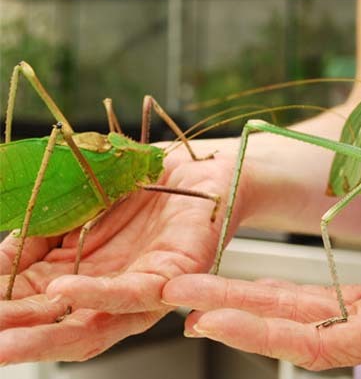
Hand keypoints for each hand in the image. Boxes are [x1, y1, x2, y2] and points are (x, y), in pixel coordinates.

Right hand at [0, 142, 239, 363]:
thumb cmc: (136, 188)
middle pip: (59, 329)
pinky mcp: (174, 275)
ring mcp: (142, 289)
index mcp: (81, 277)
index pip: (32, 307)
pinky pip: (136, 292)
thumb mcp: (72, 209)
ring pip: (94, 325)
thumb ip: (35, 237)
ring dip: (47, 336)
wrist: (193, 168)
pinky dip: (98, 293)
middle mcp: (110, 292)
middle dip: (17, 339)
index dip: (2, 314)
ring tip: (5, 339)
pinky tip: (64, 291)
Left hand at [161, 192, 360, 369]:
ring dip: (245, 303)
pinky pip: (320, 300)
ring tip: (194, 292)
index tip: (212, 319)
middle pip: (296, 329)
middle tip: (175, 298)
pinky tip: (249, 287)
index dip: (266, 332)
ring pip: (301, 315)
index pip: (325, 340)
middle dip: (233, 313)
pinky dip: (278, 294)